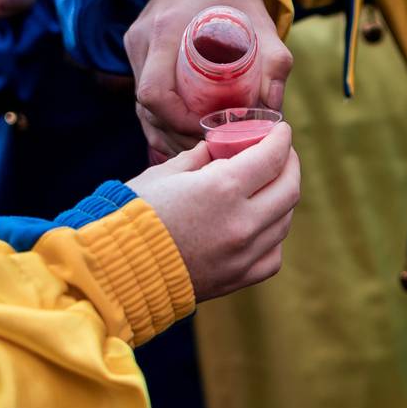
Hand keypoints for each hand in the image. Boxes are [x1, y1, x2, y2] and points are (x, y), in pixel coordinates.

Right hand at [124, 0, 293, 157]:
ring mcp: (134, 45)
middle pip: (145, 106)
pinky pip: (142, 93)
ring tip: (197, 146)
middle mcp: (142, 39)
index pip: (154, 94)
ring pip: (141, 104)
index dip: (176, 121)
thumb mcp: (260, 21)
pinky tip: (178, 136)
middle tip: (208, 146)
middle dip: (173, 133)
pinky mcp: (136, 49)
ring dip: (165, 129)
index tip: (205, 131)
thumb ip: (274, 63)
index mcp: (165, 31)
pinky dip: (159, 118)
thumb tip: (274, 111)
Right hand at [127, 121, 299, 300]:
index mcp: (222, 188)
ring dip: (282, 199)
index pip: (272, 157)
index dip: (280, 138)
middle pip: (289, 188)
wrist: (117, 268)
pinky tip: (260, 226)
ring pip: (284, 221)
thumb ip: (198, 158)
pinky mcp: (237, 278)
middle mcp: (241, 222)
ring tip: (270, 187)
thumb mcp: (163, 173)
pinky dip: (272, 237)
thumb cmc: (132, 214)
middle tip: (281, 153)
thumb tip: (216, 149)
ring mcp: (243, 254)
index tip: (280, 130)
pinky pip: (272, 255)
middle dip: (289, 164)